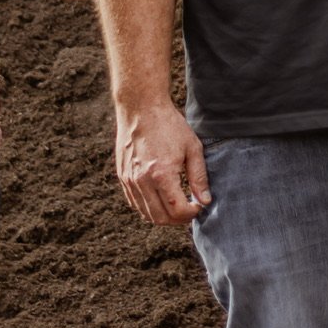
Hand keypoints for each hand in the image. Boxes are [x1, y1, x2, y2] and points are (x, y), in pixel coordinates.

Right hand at [114, 98, 207, 224]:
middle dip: (178, 219)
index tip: (199, 206)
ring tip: (176, 206)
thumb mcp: (192, 148)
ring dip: (163, 216)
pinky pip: (135, 203)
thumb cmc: (169, 125)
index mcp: (162, 175)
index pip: (177, 210)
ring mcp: (130, 180)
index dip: (191, 214)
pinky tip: (160, 198)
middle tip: (189, 210)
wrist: (140, 108)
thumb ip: (199, 177)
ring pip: (146, 214)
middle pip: (161, 218)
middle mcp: (142, 181)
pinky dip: (148, 208)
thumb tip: (204, 201)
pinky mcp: (122, 176)